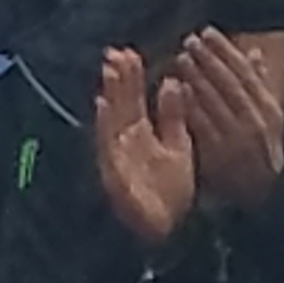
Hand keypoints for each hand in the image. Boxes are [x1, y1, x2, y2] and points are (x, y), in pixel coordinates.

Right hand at [94, 48, 200, 249]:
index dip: (131, 77)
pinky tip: (104, 106)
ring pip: (112, 119)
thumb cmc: (171, 192)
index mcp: (142, 133)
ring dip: (110, 95)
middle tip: (115, 52)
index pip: (133, 99)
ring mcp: (117, 155)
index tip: (128, 52)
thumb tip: (173, 82)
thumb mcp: (179, 147)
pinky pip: (108, 144)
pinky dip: (105, 125)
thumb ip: (173, 116)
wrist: (168, 230)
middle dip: (119, 79)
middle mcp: (126, 140)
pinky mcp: (113, 171)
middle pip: (121, 104)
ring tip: (111, 69)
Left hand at [177, 28, 283, 217]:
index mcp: (268, 109)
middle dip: (209, 60)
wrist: (254, 190)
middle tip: (189, 40)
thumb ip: (255, 84)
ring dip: (197, 77)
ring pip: (215, 102)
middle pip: (229, 84)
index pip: (245, 73)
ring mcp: (236, 139)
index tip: (206, 32)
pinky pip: (201, 124)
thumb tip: (255, 52)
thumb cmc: (254, 145)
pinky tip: (175, 88)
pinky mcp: (216, 153)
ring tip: (180, 58)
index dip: (225, 51)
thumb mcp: (262, 116)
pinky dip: (189, 104)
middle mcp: (256, 123)